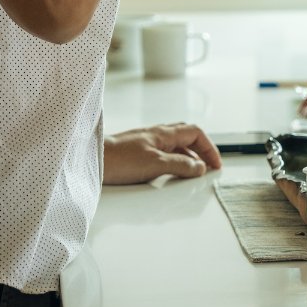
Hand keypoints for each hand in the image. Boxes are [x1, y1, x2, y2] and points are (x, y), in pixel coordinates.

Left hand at [103, 122, 221, 184]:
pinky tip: (168, 174)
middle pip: (187, 136)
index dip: (209, 147)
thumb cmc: (119, 159)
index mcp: (164, 133)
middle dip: (201, 150)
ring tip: (192, 173)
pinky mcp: (136, 153)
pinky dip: (172, 162)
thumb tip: (200, 167)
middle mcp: (156, 134)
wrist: (91, 159)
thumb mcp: (155, 163)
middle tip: (208, 167)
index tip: (215, 164)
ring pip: (174, 145)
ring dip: (187, 156)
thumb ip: (180, 165)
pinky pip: (162, 154)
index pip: (196, 132)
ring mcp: (146, 143)